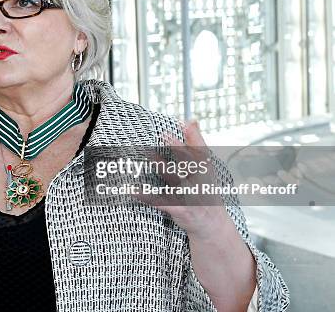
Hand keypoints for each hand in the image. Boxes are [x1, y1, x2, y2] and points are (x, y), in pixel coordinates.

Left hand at [134, 120, 230, 239]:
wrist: (212, 225)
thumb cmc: (206, 192)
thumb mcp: (205, 168)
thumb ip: (196, 144)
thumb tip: (191, 120)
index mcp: (207, 170)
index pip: (202, 151)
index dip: (195, 137)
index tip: (186, 123)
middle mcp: (201, 182)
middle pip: (190, 162)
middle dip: (179, 149)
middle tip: (165, 135)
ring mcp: (191, 196)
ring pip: (174, 179)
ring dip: (162, 167)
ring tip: (149, 154)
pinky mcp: (180, 209)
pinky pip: (160, 201)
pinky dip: (146, 196)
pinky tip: (134, 190)